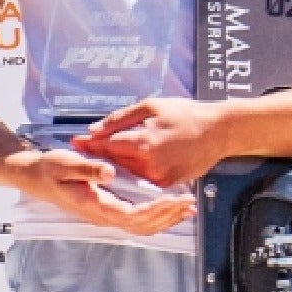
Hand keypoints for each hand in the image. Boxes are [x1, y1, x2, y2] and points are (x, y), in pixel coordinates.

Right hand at [2, 145, 195, 236]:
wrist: (33, 176)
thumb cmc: (47, 168)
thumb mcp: (63, 162)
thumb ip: (87, 168)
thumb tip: (110, 172)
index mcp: (94, 206)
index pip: (132, 215)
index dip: (156, 211)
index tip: (174, 199)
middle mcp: (103, 216)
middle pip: (142, 225)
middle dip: (168, 216)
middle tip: (190, 202)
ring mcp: (106, 215)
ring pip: (142, 226)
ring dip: (166, 219)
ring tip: (187, 208)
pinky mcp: (109, 209)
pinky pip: (138, 219)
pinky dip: (157, 216)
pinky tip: (169, 207)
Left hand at [70, 96, 227, 187]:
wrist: (217, 131)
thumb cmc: (184, 114)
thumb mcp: (149, 107)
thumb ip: (119, 119)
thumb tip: (94, 129)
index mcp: (143, 143)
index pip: (107, 145)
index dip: (89, 144)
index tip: (73, 142)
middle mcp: (150, 164)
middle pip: (114, 161)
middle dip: (97, 154)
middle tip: (79, 148)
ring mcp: (160, 177)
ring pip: (127, 172)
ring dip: (112, 165)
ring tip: (97, 157)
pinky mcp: (169, 184)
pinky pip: (143, 180)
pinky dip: (131, 173)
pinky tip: (121, 166)